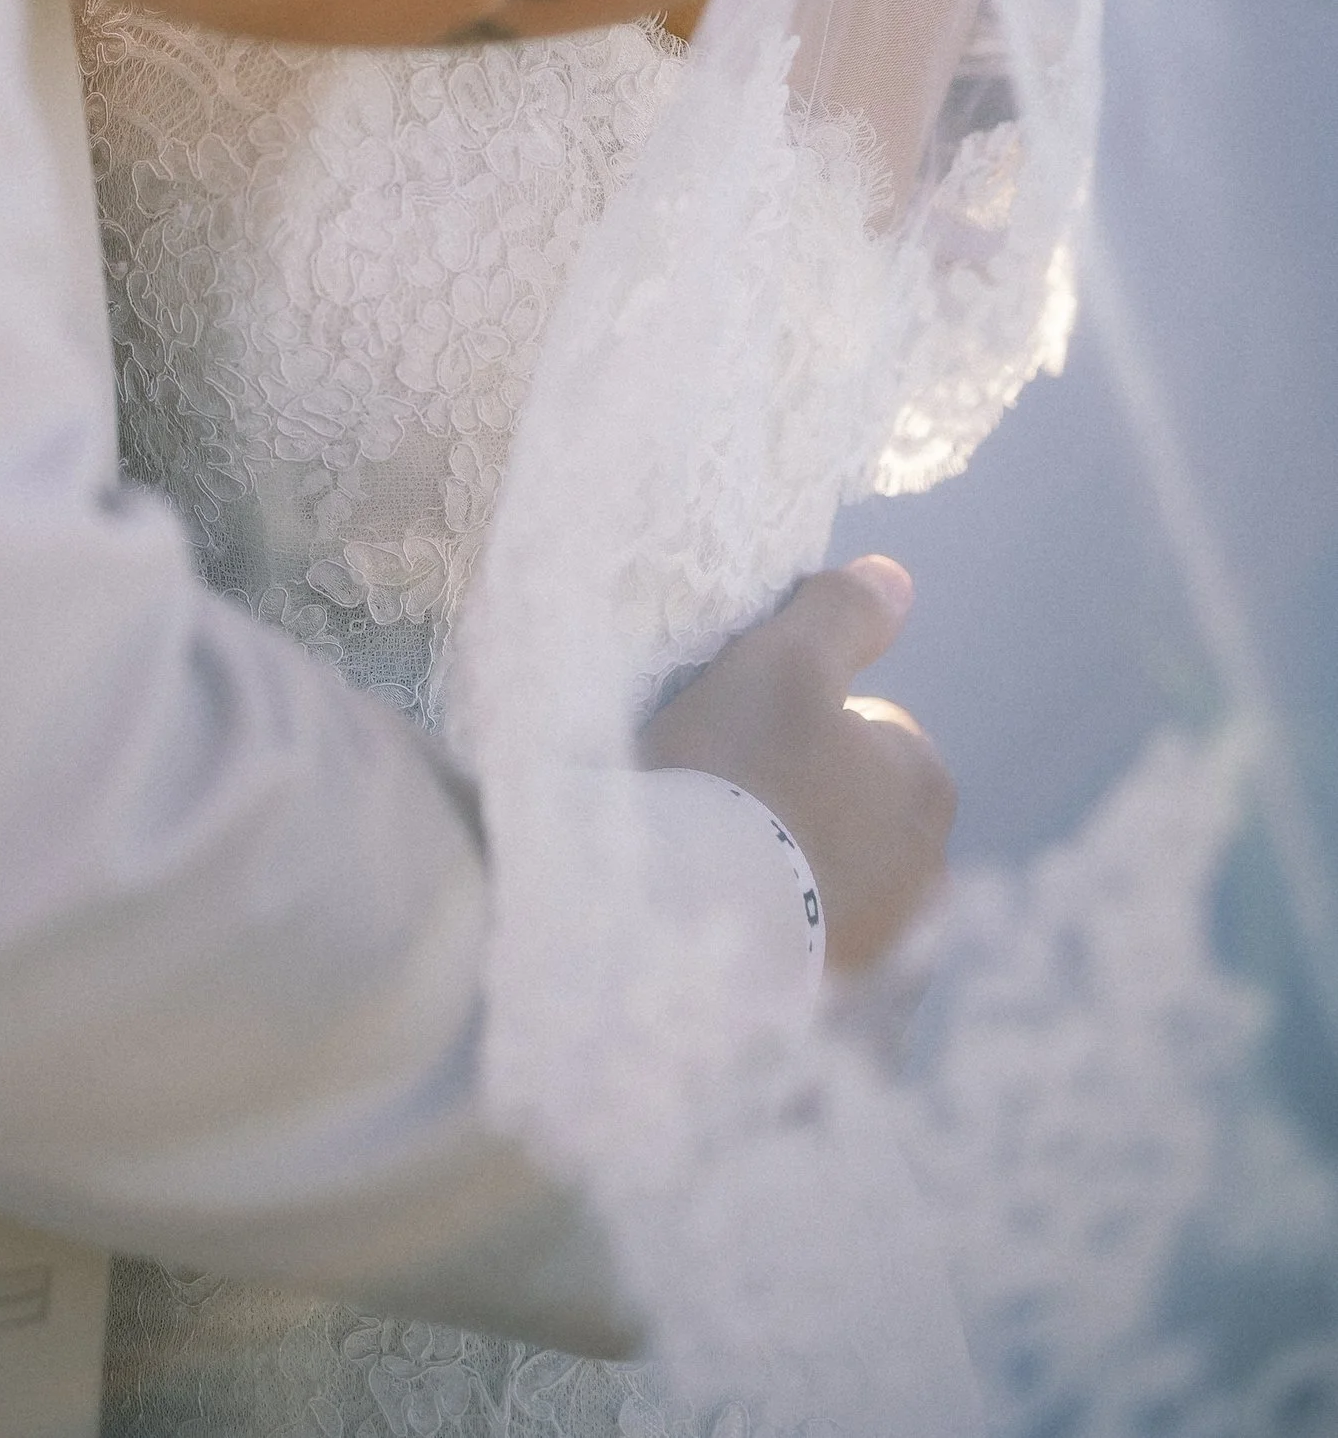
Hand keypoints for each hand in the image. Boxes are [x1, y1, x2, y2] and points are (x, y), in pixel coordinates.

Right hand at [640, 556, 953, 973]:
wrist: (677, 937)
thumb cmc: (734, 778)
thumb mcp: (780, 663)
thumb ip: (842, 613)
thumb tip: (896, 579)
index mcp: (924, 786)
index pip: (871, 732)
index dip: (799, 727)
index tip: (739, 747)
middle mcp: (932, 879)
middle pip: (860, 819)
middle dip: (809, 812)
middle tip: (724, 810)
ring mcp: (895, 962)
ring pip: (842, 897)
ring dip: (797, 888)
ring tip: (717, 882)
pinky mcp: (851, 1030)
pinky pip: (824, 975)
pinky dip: (791, 961)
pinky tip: (733, 952)